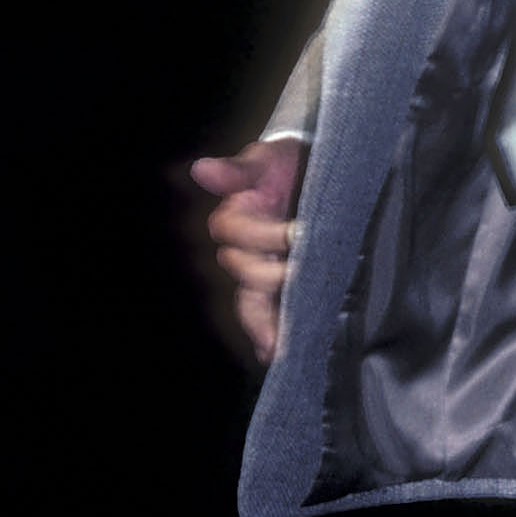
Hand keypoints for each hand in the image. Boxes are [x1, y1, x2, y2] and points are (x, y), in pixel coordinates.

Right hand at [189, 137, 306, 365]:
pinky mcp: (285, 285)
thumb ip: (238, 170)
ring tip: (284, 337)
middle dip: (272, 273)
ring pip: (251, 302)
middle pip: (246, 272)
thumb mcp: (266, 161)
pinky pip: (268, 314)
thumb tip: (202, 169)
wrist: (313, 172)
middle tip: (303, 270)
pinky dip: (268, 334)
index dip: (259, 235)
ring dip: (267, 319)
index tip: (293, 234)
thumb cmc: (286, 165)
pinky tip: (274, 355)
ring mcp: (264, 270)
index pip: (234, 234)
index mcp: (238, 221)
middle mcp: (246, 250)